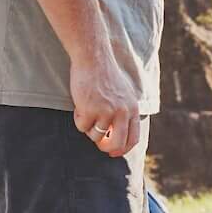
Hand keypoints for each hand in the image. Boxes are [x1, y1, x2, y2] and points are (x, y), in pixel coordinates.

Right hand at [71, 44, 142, 158]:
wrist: (93, 59)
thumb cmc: (105, 75)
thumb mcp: (123, 94)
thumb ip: (124, 113)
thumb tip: (115, 137)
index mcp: (133, 109)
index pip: (133, 138)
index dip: (123, 149)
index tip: (113, 153)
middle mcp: (122, 113)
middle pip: (116, 144)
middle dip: (106, 148)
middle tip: (99, 145)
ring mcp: (106, 112)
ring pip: (96, 136)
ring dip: (89, 128)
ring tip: (87, 110)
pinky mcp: (90, 110)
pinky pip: (82, 127)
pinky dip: (78, 119)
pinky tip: (80, 104)